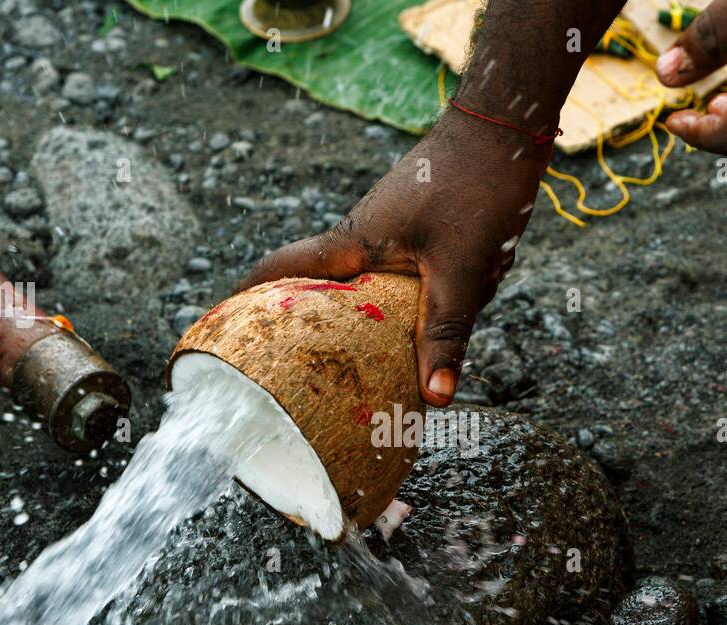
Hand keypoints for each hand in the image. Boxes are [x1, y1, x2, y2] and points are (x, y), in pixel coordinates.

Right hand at [237, 111, 550, 405]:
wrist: (507, 125)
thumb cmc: (477, 186)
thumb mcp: (462, 271)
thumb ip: (447, 333)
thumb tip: (434, 398)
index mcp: (353, 243)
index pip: (280, 269)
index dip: (245, 298)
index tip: (219, 330)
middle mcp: (361, 236)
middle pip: (318, 285)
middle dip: (305, 325)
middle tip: (291, 371)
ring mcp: (389, 230)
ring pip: (367, 285)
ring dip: (365, 318)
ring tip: (358, 367)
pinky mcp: (417, 227)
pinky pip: (402, 276)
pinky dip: (406, 302)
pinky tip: (429, 324)